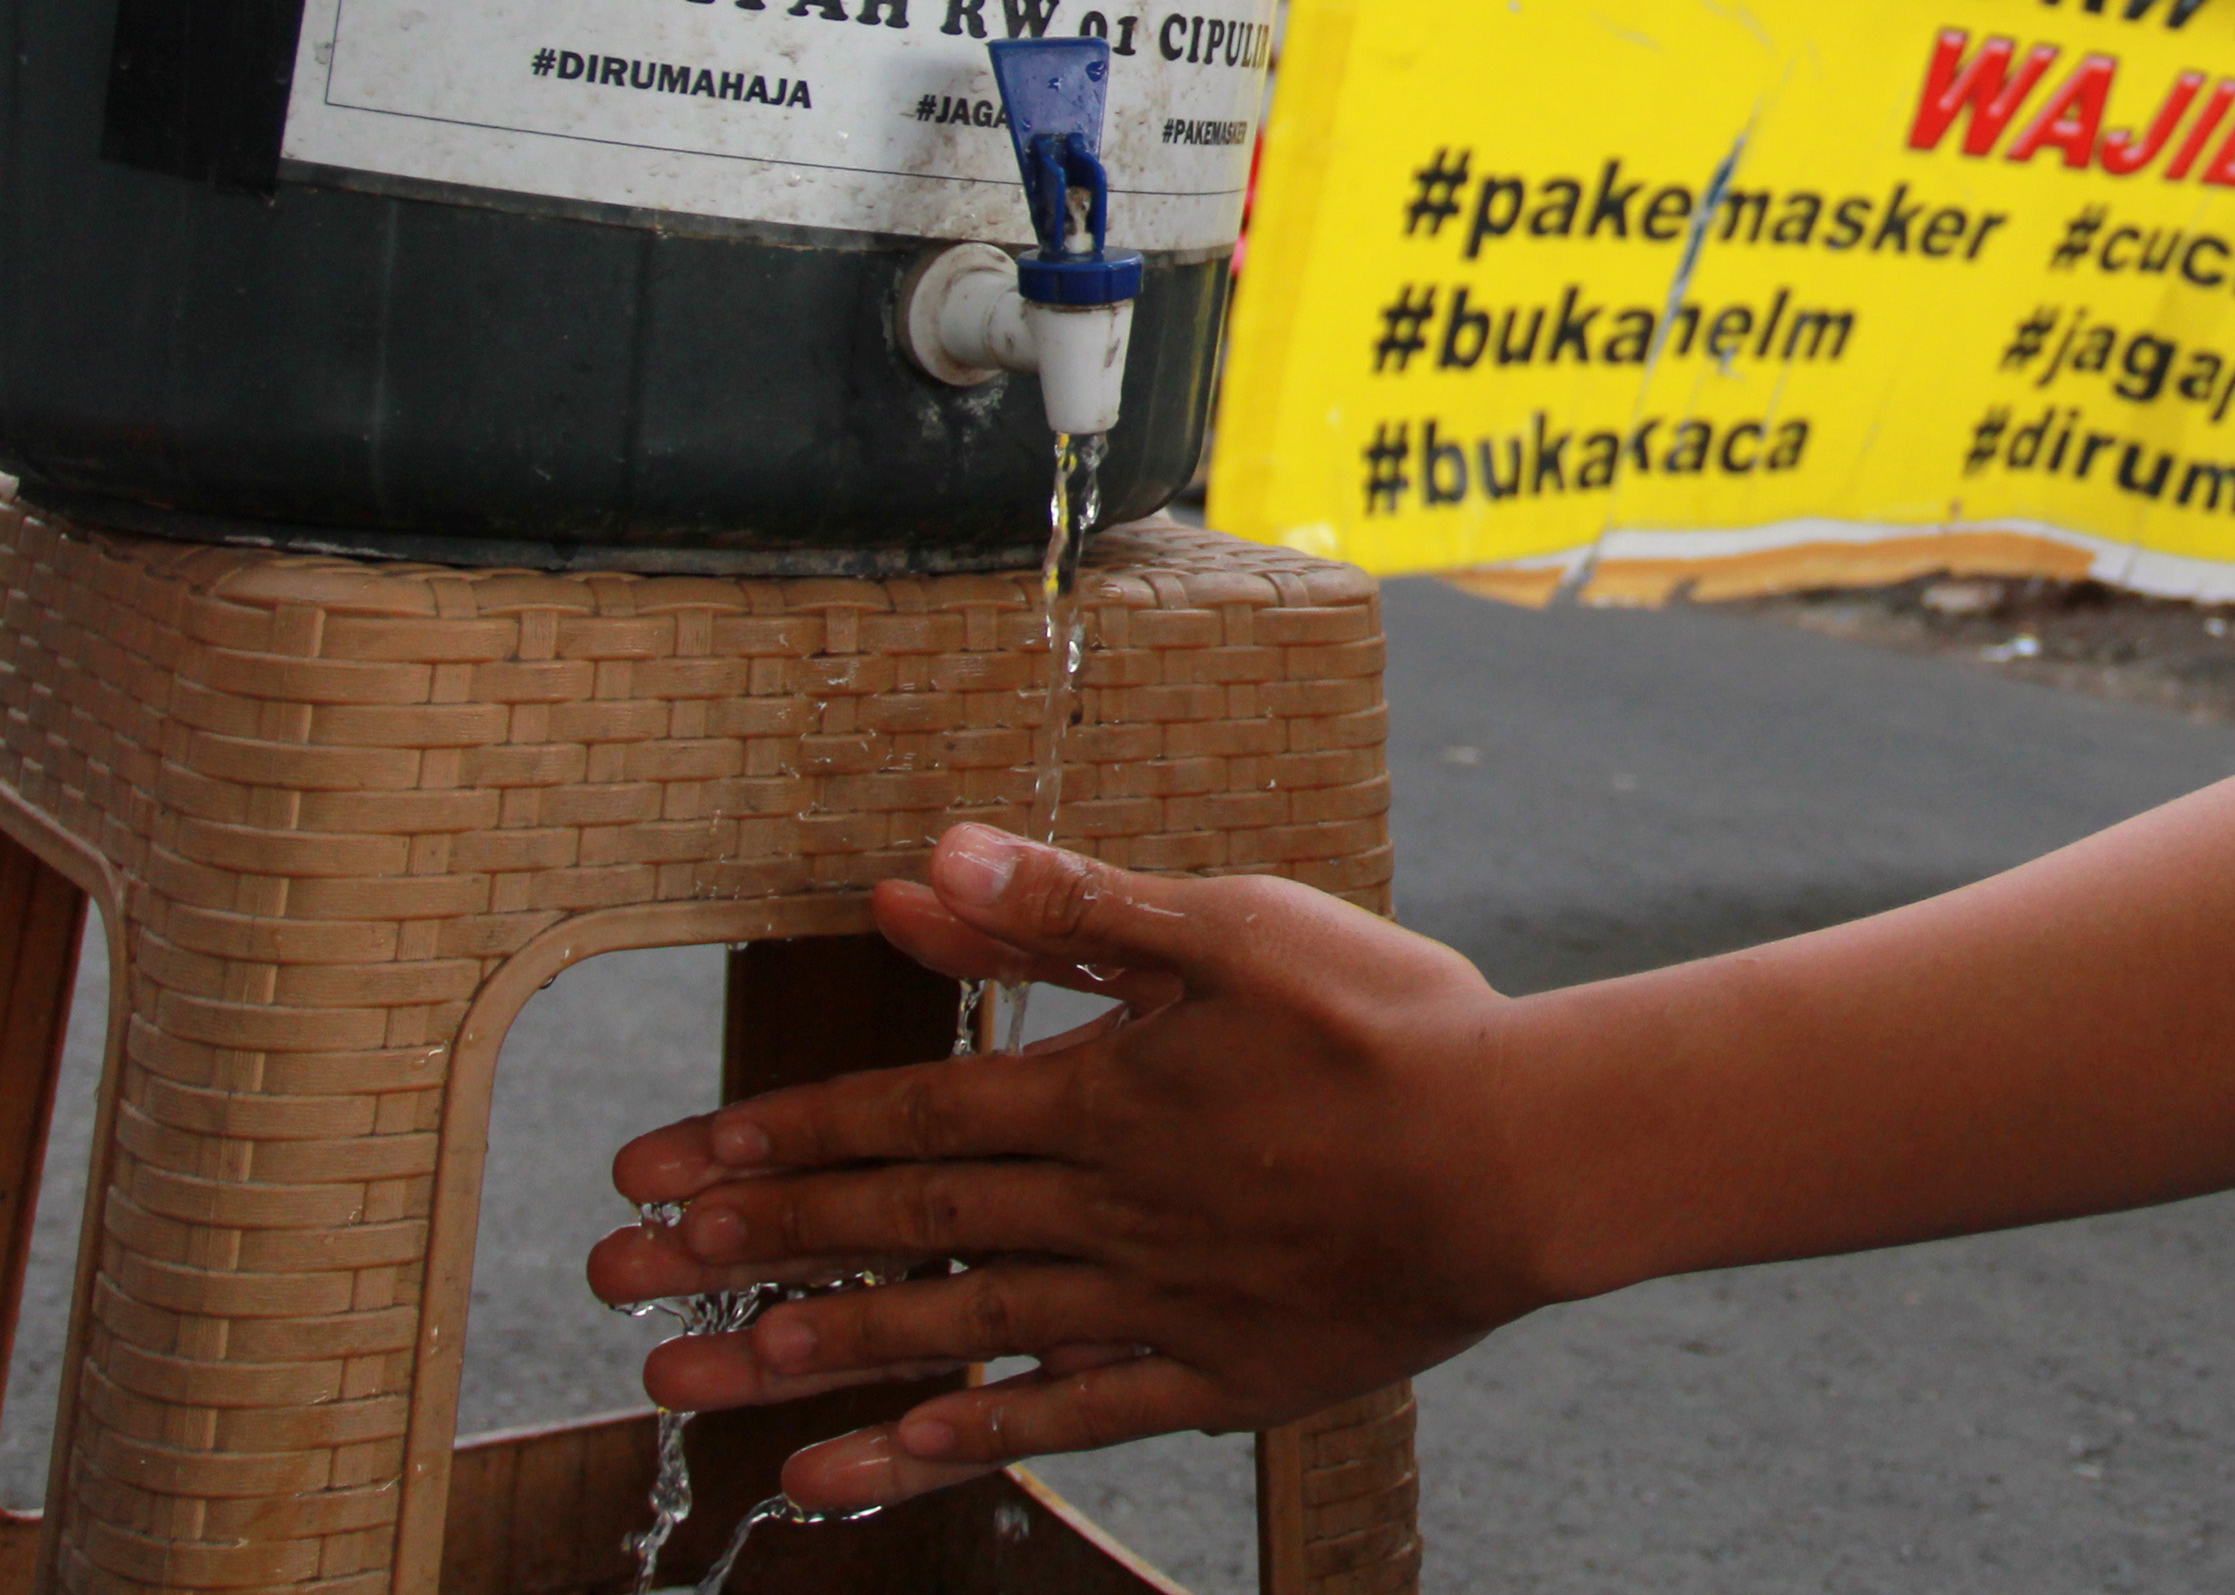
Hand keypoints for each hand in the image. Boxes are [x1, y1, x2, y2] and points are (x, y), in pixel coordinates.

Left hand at [586, 825, 1541, 1510]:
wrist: (1519, 1158)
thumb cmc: (1389, 1024)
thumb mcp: (1229, 926)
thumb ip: (1068, 907)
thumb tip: (916, 871)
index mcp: (1098, 1092)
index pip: (900, 1117)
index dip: (771, 1140)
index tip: (656, 1171)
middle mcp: (1099, 1208)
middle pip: (896, 1230)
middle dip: (745, 1252)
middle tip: (610, 1283)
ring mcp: (1150, 1304)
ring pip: (951, 1333)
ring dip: (813, 1355)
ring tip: (690, 1388)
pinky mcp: (1213, 1376)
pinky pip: (1062, 1419)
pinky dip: (961, 1444)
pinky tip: (871, 1467)